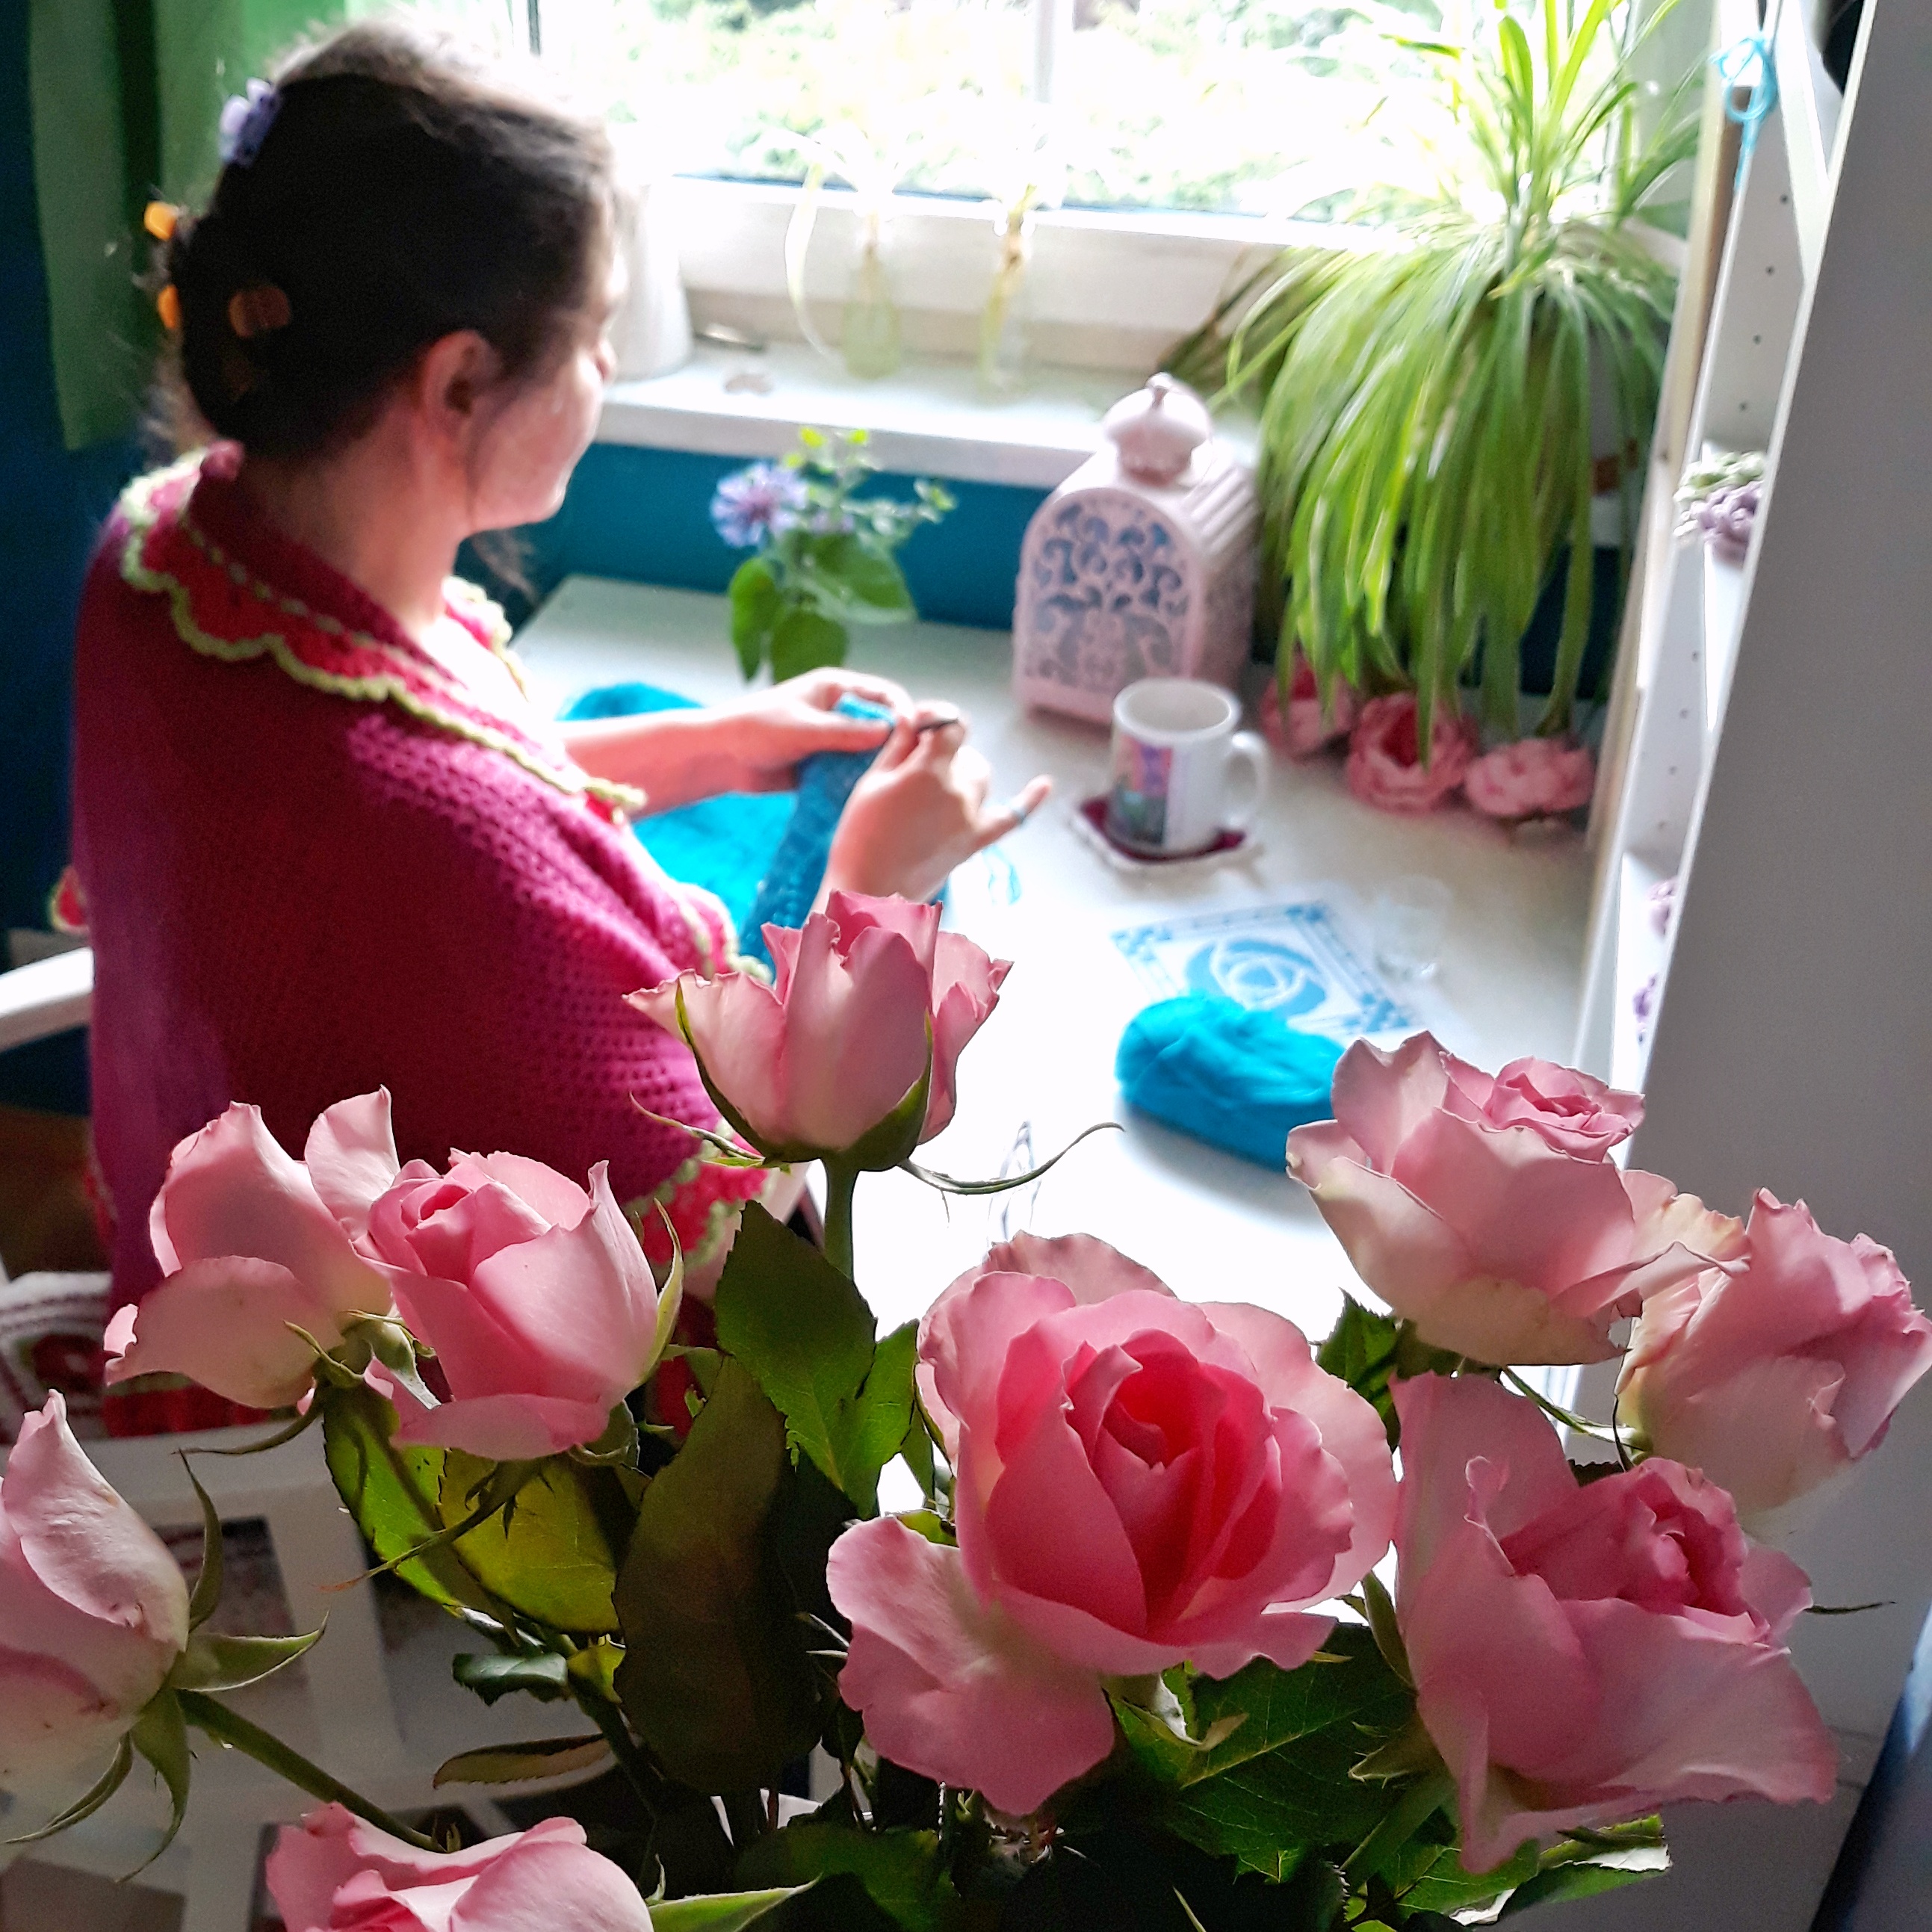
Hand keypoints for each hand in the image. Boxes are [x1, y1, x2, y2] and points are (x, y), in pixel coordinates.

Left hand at [709, 669, 915, 793]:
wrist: (720, 758)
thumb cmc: (756, 729)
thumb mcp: (803, 728)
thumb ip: (845, 732)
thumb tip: (889, 733)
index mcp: (836, 689)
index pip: (883, 694)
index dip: (903, 712)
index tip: (914, 735)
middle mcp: (839, 713)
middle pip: (881, 726)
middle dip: (894, 745)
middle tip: (908, 768)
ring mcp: (832, 741)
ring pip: (867, 754)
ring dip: (876, 768)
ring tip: (889, 787)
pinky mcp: (823, 767)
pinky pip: (849, 775)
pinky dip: (857, 785)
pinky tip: (867, 800)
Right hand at [822, 712, 1052, 904]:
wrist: (871, 893)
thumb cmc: (860, 837)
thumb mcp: (871, 782)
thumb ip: (899, 746)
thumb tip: (915, 720)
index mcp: (929, 772)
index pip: (951, 725)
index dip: (936, 720)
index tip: (918, 728)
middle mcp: (958, 792)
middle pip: (964, 753)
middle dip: (944, 753)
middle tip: (913, 769)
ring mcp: (971, 818)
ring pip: (980, 777)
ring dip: (963, 773)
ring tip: (935, 787)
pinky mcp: (976, 842)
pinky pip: (1011, 817)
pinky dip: (1028, 799)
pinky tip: (1044, 784)